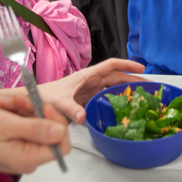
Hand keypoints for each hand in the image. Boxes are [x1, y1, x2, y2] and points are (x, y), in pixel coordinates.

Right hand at [0, 106, 69, 174]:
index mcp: (30, 158)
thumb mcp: (6, 125)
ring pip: (37, 124)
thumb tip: (60, 130)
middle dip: (36, 109)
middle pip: (50, 130)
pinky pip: (26, 125)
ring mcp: (24, 151)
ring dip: (25, 108)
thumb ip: (36, 129)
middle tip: (19, 98)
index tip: (43, 106)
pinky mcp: (18, 144)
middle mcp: (30, 158)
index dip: (57, 121)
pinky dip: (18, 113)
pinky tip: (5, 106)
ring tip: (6, 102)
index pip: (62, 143)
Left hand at [2, 59, 146, 123]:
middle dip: (132, 79)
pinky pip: (106, 97)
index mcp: (87, 75)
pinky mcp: (86, 100)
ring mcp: (89, 90)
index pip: (111, 65)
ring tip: (141, 96)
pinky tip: (124, 108)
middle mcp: (90, 81)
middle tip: (149, 86)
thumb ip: (69, 108)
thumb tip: (82, 117)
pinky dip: (117, 100)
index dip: (126, 64)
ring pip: (112, 86)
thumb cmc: (44, 96)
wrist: (32, 102)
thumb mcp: (58, 102)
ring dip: (126, 89)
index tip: (141, 68)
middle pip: (116, 76)